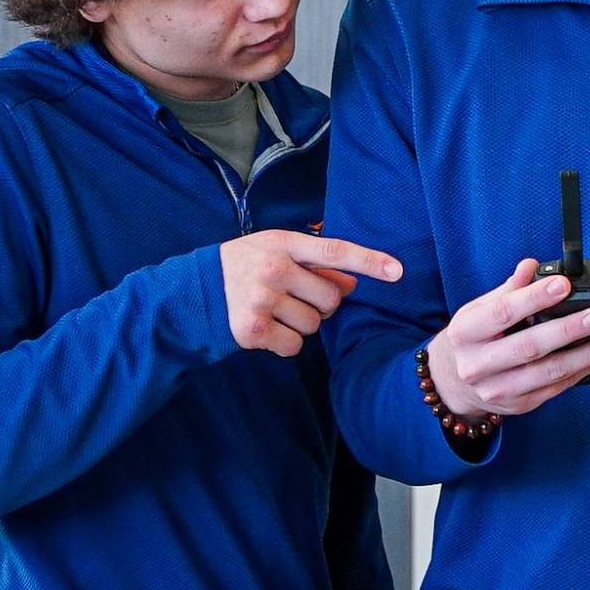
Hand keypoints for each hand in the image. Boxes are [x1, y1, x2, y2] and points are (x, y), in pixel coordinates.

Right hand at [220, 230, 401, 357]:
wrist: (191, 293)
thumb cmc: (243, 268)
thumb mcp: (276, 252)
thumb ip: (314, 264)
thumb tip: (353, 285)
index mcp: (282, 243)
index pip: (335, 251)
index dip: (369, 261)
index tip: (398, 271)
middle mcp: (273, 269)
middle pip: (331, 299)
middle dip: (321, 304)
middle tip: (293, 297)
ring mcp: (261, 300)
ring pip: (313, 325)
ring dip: (300, 324)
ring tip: (273, 310)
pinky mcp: (250, 330)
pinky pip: (293, 346)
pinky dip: (284, 343)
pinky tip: (264, 328)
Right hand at [426, 259, 589, 418]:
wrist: (452, 382)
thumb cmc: (473, 338)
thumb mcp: (479, 309)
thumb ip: (509, 290)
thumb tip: (532, 267)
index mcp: (466, 333)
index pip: (503, 312)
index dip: (534, 298)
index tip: (563, 284)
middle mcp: (478, 365)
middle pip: (529, 347)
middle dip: (569, 330)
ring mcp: (499, 389)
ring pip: (549, 372)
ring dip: (589, 355)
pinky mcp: (520, 404)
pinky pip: (558, 386)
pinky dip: (586, 369)